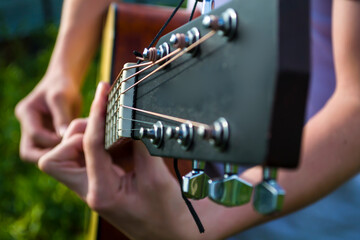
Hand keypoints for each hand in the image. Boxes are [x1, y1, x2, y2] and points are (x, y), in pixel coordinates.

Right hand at [15, 72, 81, 161]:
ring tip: (74, 154)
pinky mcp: (45, 137)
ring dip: (55, 157)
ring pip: (39, 154)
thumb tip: (62, 137)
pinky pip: (50, 151)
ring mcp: (34, 132)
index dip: (53, 140)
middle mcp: (26, 125)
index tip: (71, 140)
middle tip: (70, 156)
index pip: (35, 135)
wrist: (65, 84)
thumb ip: (61, 117)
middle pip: (29, 152)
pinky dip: (61, 153)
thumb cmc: (63, 87)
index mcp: (26, 112)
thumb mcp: (62, 97)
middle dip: (48, 156)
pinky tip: (76, 152)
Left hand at [39, 82, 199, 239]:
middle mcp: (90, 192)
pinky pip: (85, 160)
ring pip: (66, 158)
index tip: (103, 92)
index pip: (90, 146)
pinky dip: (97, 144)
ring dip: (85, 137)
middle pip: (56, 158)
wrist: (170, 232)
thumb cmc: (166, 211)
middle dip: (76, 133)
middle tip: (102, 120)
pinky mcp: (98, 185)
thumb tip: (129, 119)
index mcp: (103, 193)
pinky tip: (119, 140)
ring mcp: (91, 189)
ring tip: (114, 129)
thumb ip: (140, 145)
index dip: (97, 115)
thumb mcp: (156, 176)